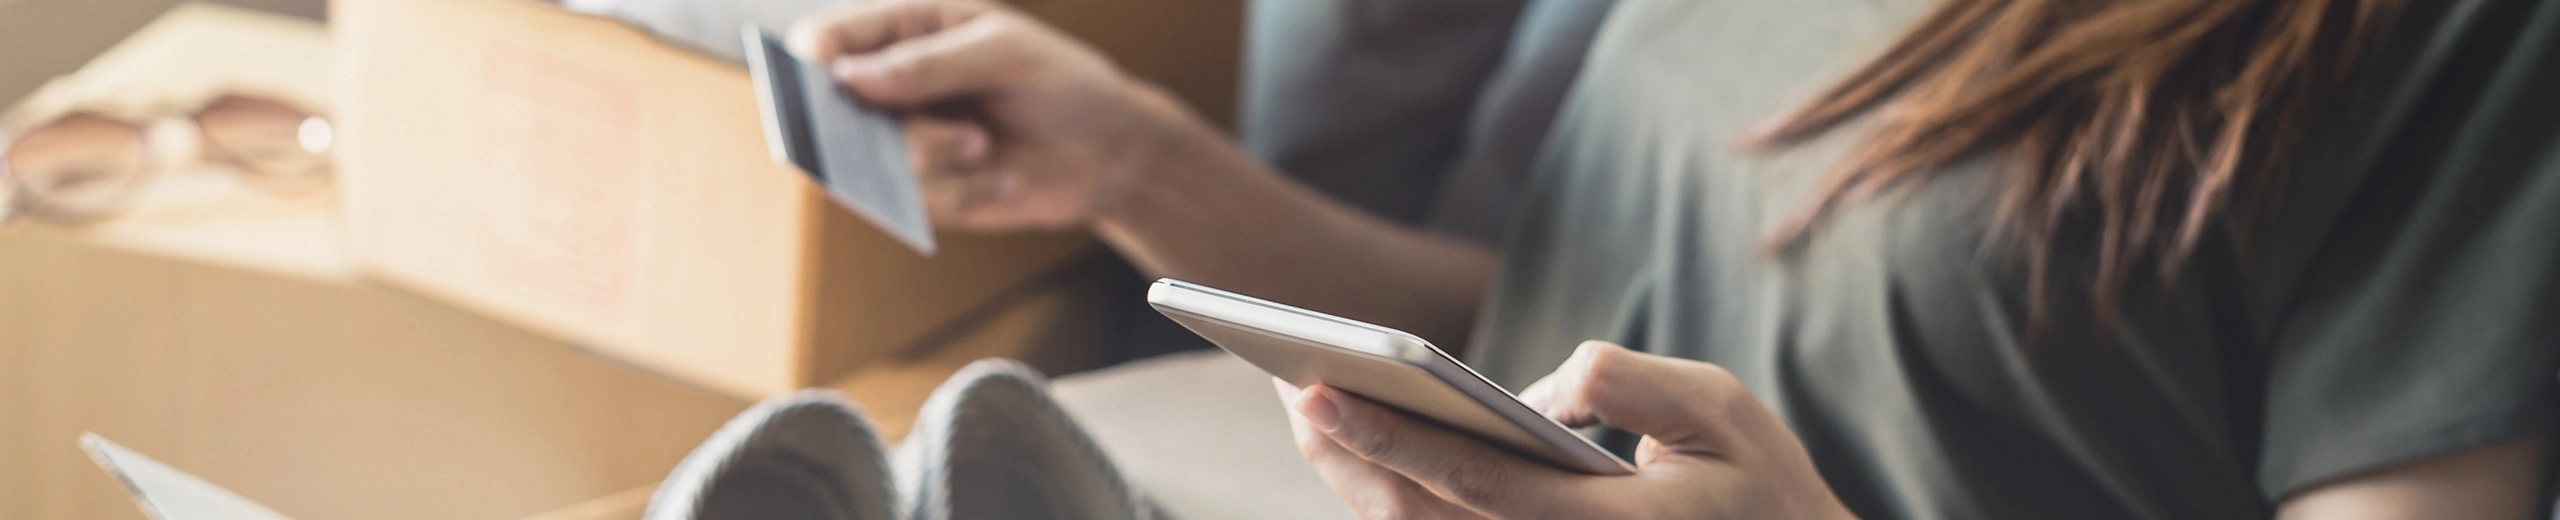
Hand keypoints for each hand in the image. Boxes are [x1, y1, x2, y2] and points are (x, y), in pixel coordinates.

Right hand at [788, 0, 1196, 230]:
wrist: (1108, 154)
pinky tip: (1000, 180)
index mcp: (905, 30)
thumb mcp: (1008, 54)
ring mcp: (901, 141)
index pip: (827, 39)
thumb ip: (930, 62)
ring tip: (983, 147)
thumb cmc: (1063, 84)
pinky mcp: (920, 192)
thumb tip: (849, 78)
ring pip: (868, 165)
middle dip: (890, 127)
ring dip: (932, 163)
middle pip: (832, 111)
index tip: (827, 77)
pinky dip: (958, 195)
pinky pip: (909, 204)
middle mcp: (889, 86)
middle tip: (954, 131)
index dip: (813, 59)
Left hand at [1277, 341, 1856, 518]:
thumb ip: (1624, 383)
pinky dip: (1394, 494)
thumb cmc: (1761, 484)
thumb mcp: (1719, 408)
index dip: (1390, 438)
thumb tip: (1536, 391)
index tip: (1319, 393)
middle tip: (1288, 388)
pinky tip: (1361, 447)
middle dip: (1348, 455)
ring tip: (1310, 410)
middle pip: (1423, 519)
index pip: (1475, 481)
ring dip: (1358, 477)